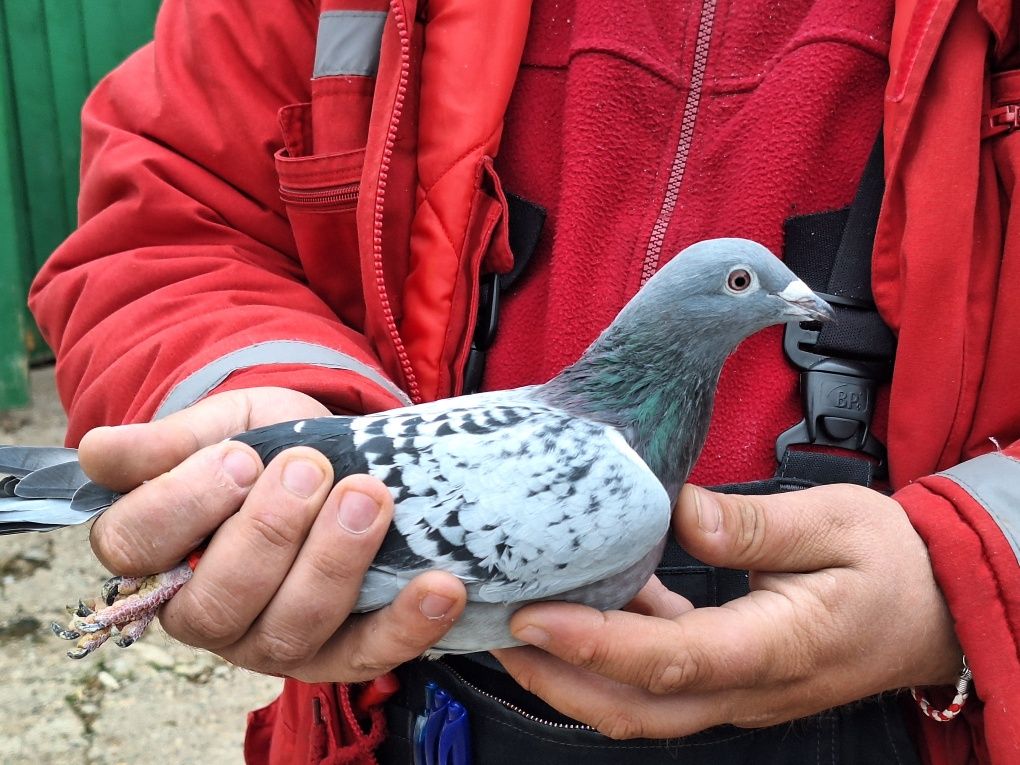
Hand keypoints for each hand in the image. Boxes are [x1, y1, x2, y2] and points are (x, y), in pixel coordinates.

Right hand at [83, 387, 465, 681]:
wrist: (328, 455)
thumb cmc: (262, 443)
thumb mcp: (219, 424)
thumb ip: (167, 442)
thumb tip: (99, 454)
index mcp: (156, 555)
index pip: (137, 549)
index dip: (185, 506)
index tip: (239, 457)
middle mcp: (206, 613)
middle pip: (218, 604)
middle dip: (269, 534)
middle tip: (311, 469)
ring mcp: (272, 642)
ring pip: (291, 633)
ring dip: (334, 566)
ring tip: (369, 499)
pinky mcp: (338, 654)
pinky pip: (368, 655)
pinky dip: (407, 625)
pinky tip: (440, 585)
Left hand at [494, 483, 960, 738]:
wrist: (933, 611)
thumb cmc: (892, 565)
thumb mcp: (838, 522)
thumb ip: (758, 525)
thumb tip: (679, 510)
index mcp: (778, 647)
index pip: (673, 659)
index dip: (597, 643)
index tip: (533, 615)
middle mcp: (748, 684)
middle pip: (636, 708)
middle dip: (556, 677)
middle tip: (495, 629)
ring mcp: (737, 688)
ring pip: (639, 704)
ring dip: (572, 673)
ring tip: (517, 623)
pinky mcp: (729, 674)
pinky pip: (658, 676)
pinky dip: (610, 651)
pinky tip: (586, 602)